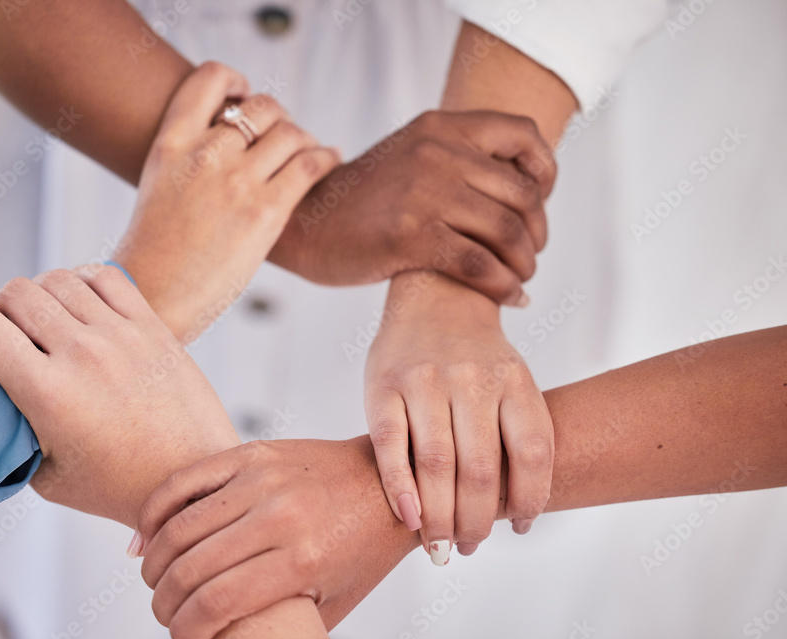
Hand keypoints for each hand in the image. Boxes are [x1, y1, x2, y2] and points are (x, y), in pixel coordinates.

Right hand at [0, 264, 240, 526]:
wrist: (192, 477)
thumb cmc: (118, 485)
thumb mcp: (45, 476)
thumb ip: (10, 432)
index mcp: (47, 393)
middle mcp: (81, 355)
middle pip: (17, 293)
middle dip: (1, 306)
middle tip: (10, 328)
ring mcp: (119, 336)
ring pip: (59, 278)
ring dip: (42, 292)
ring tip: (47, 317)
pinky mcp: (151, 326)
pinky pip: (105, 277)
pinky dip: (84, 281)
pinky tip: (83, 305)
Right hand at [114, 61, 340, 341]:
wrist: (153, 299)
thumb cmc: (155, 252)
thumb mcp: (159, 186)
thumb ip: (190, 156)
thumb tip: (231, 138)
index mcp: (171, 144)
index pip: (210, 79)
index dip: (235, 82)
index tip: (244, 97)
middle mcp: (204, 155)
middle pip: (261, 107)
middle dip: (277, 117)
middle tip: (282, 137)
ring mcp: (236, 183)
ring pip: (290, 132)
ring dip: (304, 139)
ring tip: (309, 152)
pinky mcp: (265, 212)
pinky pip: (310, 164)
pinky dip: (326, 157)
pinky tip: (331, 160)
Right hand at [135, 437, 416, 638]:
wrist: (387, 484)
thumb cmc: (361, 547)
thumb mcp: (333, 601)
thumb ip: (282, 621)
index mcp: (302, 561)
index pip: (216, 604)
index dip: (185, 632)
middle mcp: (280, 517)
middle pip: (191, 567)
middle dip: (164, 602)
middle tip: (163, 614)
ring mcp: (264, 480)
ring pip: (180, 526)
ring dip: (154, 562)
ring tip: (153, 582)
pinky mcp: (252, 454)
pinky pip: (186, 480)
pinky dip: (155, 511)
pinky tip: (146, 538)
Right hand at [269, 110, 555, 304]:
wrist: (306, 224)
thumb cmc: (364, 200)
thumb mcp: (411, 157)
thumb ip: (458, 159)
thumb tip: (525, 187)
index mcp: (441, 127)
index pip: (522, 134)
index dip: (545, 171)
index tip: (538, 203)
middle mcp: (437, 152)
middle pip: (522, 193)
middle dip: (537, 233)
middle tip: (530, 255)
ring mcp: (424, 193)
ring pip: (507, 232)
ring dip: (524, 264)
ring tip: (521, 279)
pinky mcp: (410, 236)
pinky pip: (480, 265)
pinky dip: (504, 287)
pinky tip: (512, 298)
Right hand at [365, 274, 552, 561]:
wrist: (433, 297)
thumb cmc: (476, 359)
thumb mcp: (513, 380)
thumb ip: (515, 433)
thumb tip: (515, 514)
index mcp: (514, 380)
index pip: (532, 453)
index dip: (530, 499)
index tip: (517, 526)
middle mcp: (471, 378)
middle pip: (480, 468)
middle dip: (475, 521)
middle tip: (467, 547)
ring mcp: (424, 379)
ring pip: (435, 463)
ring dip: (438, 516)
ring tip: (439, 545)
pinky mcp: (382, 385)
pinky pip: (389, 445)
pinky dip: (399, 488)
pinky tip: (409, 517)